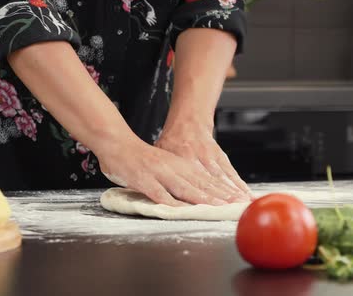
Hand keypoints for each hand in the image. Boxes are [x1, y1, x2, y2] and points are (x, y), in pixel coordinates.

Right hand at [95, 134, 245, 205]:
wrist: (116, 143)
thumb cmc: (139, 157)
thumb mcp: (165, 163)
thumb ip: (178, 175)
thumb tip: (193, 190)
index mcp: (180, 164)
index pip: (205, 178)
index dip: (222, 189)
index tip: (236, 199)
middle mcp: (173, 167)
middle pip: (200, 183)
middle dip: (219, 196)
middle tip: (234, 205)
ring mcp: (159, 173)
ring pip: (185, 188)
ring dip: (203, 199)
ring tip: (217, 208)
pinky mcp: (144, 180)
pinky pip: (160, 193)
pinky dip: (172, 202)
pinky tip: (183, 210)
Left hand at [154, 121, 251, 202]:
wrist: (188, 122)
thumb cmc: (172, 140)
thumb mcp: (161, 152)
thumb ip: (162, 170)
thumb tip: (157, 190)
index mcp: (182, 158)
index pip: (192, 180)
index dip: (201, 195)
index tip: (210, 208)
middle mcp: (199, 158)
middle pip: (211, 181)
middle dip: (223, 197)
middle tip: (232, 209)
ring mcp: (211, 157)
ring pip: (223, 177)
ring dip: (233, 191)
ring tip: (242, 204)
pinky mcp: (220, 157)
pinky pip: (231, 172)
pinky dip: (239, 183)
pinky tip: (246, 194)